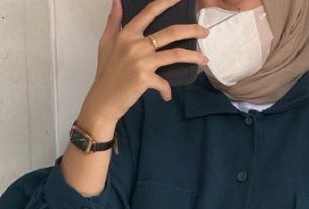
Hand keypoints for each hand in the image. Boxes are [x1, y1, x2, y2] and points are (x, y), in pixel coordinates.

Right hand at [84, 0, 209, 122]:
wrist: (103, 100)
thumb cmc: (105, 73)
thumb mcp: (105, 44)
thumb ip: (113, 22)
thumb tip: (117, 1)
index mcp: (127, 34)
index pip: (150, 12)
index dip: (167, 2)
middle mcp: (136, 44)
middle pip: (170, 32)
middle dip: (191, 30)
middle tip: (205, 31)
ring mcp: (141, 61)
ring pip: (175, 54)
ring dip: (193, 56)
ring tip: (204, 59)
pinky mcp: (145, 78)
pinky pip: (164, 83)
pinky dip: (167, 91)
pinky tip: (166, 96)